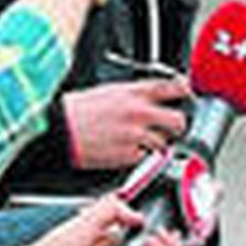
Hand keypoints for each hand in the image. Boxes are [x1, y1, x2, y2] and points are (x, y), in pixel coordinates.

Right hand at [64, 78, 190, 168]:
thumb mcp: (110, 90)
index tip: (186, 96)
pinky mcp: (129, 155)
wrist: (58, 129)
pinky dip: (141, 156)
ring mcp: (136, 136)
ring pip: (164, 143)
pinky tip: (127, 149)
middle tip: (169, 127)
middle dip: (176, 125)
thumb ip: (136, 93)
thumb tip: (156, 96)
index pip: (174, 88)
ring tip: (141, 140)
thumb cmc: (78, 109)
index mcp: (135, 93)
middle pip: (179, 121)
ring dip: (157, 143)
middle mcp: (140, 113)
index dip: (185, 92)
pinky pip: (146, 158)